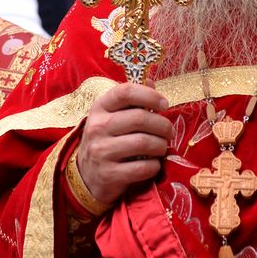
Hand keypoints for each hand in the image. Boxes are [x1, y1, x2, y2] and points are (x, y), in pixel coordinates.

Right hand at [76, 82, 173, 209]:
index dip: (150, 95)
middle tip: (169, 132)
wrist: (86, 177)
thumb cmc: (107, 141)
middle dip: (163, 126)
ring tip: (161, 148)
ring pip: (144, 142)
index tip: (164, 105)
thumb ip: (132, 102)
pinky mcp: (108, 174)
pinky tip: (153, 164)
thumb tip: (151, 81)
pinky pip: (142, 167)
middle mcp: (97, 127)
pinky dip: (154, 166)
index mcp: (100, 108)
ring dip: (160, 146)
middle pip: (140, 118)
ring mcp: (100, 151)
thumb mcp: (113, 117)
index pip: (126, 92)